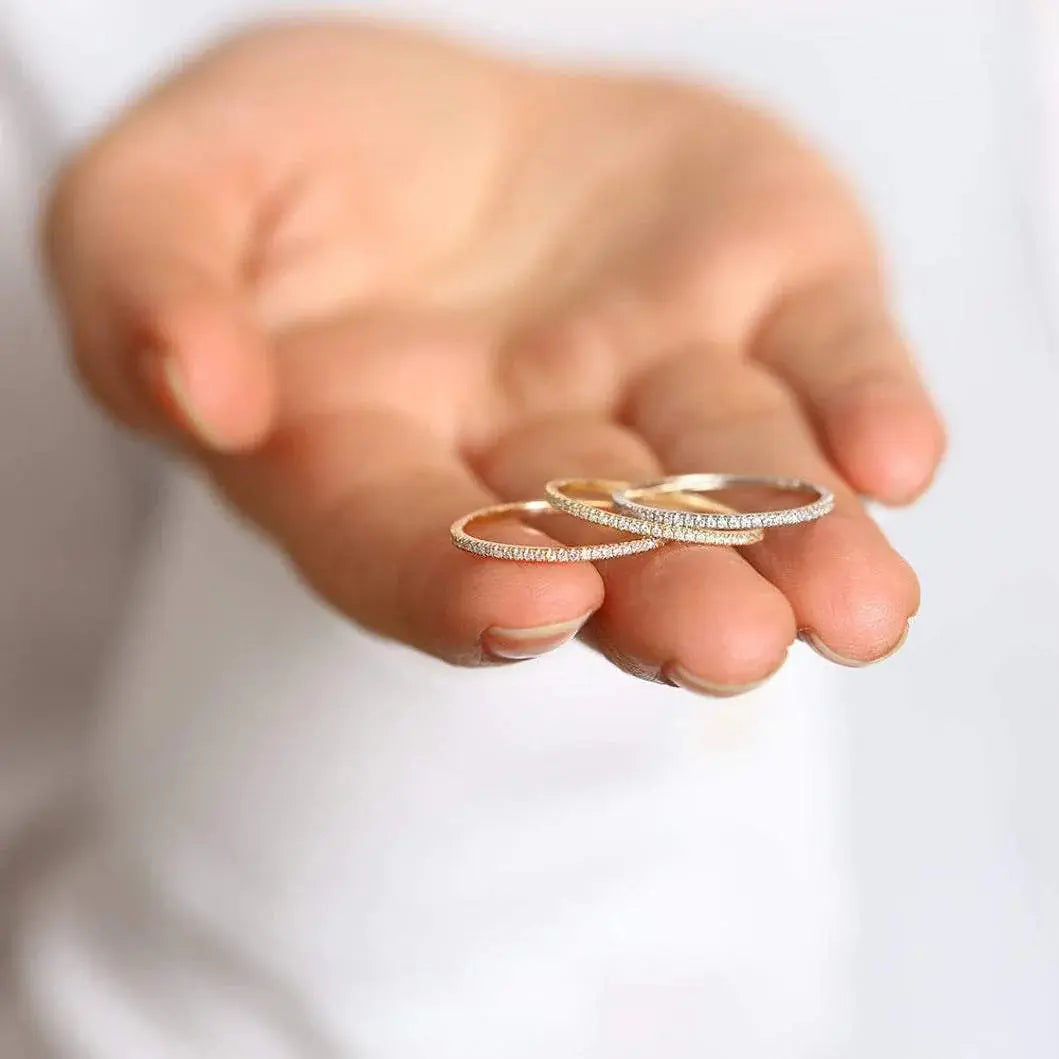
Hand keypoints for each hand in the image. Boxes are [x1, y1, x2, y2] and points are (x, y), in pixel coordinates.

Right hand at [46, 20, 943, 688]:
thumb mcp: (160, 196)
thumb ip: (146, 288)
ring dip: (798, 540)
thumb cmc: (280, 168)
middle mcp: (525, 454)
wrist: (430, 115)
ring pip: (731, 477)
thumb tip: (195, 390)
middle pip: (598, 544)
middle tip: (729, 643)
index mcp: (368, 458)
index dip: (458, 581)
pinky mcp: (760, 292)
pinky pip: (824, 360)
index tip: (528, 601)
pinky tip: (894, 456)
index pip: (403, 546)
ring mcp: (653, 378)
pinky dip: (862, 406)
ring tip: (855, 606)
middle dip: (666, 596)